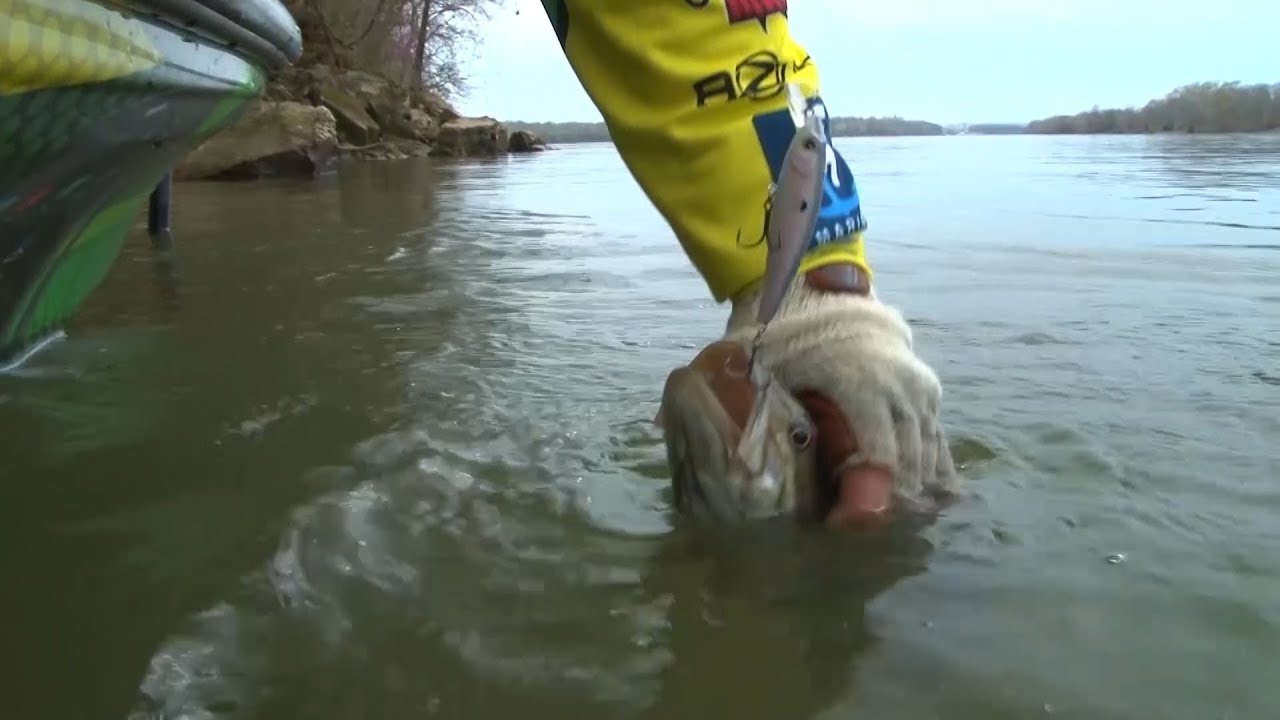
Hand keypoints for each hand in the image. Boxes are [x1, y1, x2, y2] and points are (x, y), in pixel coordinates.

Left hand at [724, 274, 958, 527]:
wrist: (821, 291)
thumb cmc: (788, 335)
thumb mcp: (767, 374)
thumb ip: (765, 419)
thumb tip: (750, 477)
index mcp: (865, 385)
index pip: (881, 462)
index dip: (862, 504)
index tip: (836, 522)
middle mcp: (904, 389)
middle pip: (910, 469)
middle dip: (883, 505)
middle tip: (849, 523)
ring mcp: (923, 390)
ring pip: (929, 460)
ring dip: (905, 493)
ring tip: (873, 513)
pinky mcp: (929, 392)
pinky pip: (937, 442)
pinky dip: (925, 473)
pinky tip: (913, 500)